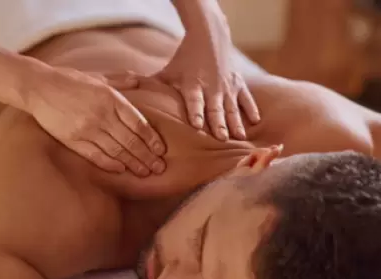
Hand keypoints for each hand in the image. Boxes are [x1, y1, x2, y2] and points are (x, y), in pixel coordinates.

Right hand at [23, 63, 166, 176]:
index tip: (161, 150)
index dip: (152, 138)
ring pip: (116, 151)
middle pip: (130, 140)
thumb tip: (138, 80)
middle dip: (147, 156)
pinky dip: (110, 164)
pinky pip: (96, 155)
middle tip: (159, 168)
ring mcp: (87, 129)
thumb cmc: (69, 80)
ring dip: (132, 163)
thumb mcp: (97, 76)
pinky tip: (121, 170)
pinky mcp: (73, 140)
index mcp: (111, 98)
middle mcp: (102, 115)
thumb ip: (119, 80)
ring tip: (145, 172)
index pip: (138, 123)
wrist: (39, 87)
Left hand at [123, 33, 258, 140]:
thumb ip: (150, 86)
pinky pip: (246, 98)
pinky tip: (255, 122)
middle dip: (218, 123)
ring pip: (232, 106)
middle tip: (221, 139)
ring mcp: (226, 85)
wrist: (209, 37)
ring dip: (235, 122)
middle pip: (215, 107)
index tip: (197, 126)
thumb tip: (124, 96)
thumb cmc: (184, 61)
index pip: (194, 101)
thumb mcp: (167, 72)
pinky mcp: (238, 83)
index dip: (196, 113)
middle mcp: (211, 86)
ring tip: (239, 138)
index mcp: (192, 85)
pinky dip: (251, 109)